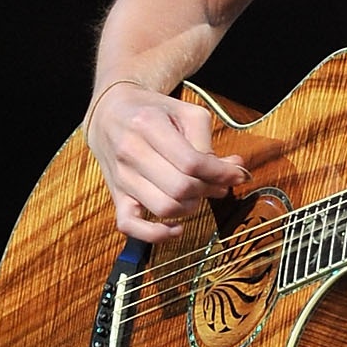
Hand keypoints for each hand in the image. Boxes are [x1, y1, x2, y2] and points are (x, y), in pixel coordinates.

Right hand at [88, 83, 249, 243]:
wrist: (111, 113)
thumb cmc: (152, 113)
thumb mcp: (185, 113)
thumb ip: (208, 142)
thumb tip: (233, 170)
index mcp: (148, 125)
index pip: (192, 163)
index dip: (221, 174)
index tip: (236, 175)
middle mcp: (130, 152)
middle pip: (180, 188)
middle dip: (208, 190)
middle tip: (218, 184)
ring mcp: (121, 177)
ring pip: (165, 208)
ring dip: (191, 207)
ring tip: (198, 194)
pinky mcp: (116, 196)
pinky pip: (131, 226)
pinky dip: (156, 234)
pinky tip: (176, 227)